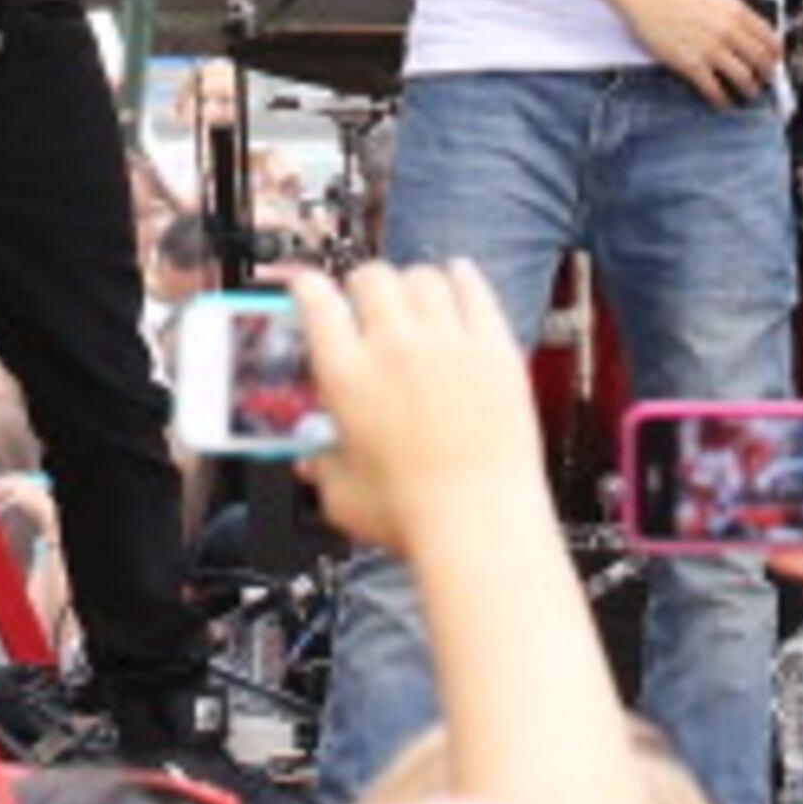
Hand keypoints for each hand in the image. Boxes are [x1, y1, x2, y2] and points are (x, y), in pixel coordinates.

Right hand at [284, 261, 547, 559]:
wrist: (481, 526)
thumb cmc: (414, 517)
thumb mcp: (343, 496)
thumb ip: (323, 467)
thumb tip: (312, 460)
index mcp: (347, 378)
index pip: (316, 302)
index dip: (309, 287)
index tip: (311, 289)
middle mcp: (394, 349)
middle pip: (371, 278)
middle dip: (363, 285)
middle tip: (365, 299)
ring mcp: (447, 343)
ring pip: (423, 277)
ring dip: (411, 282)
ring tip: (413, 297)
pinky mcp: (493, 349)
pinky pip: (474, 290)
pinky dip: (462, 278)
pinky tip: (458, 279)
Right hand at [611, 0, 779, 109]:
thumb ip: (733, 13)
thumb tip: (747, 31)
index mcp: (736, 12)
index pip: (769, 38)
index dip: (775, 54)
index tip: (774, 60)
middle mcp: (728, 32)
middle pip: (761, 61)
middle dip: (766, 75)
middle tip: (764, 80)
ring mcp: (710, 49)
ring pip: (744, 78)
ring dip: (749, 90)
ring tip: (748, 94)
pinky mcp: (691, 65)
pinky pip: (715, 89)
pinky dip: (723, 100)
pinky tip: (723, 102)